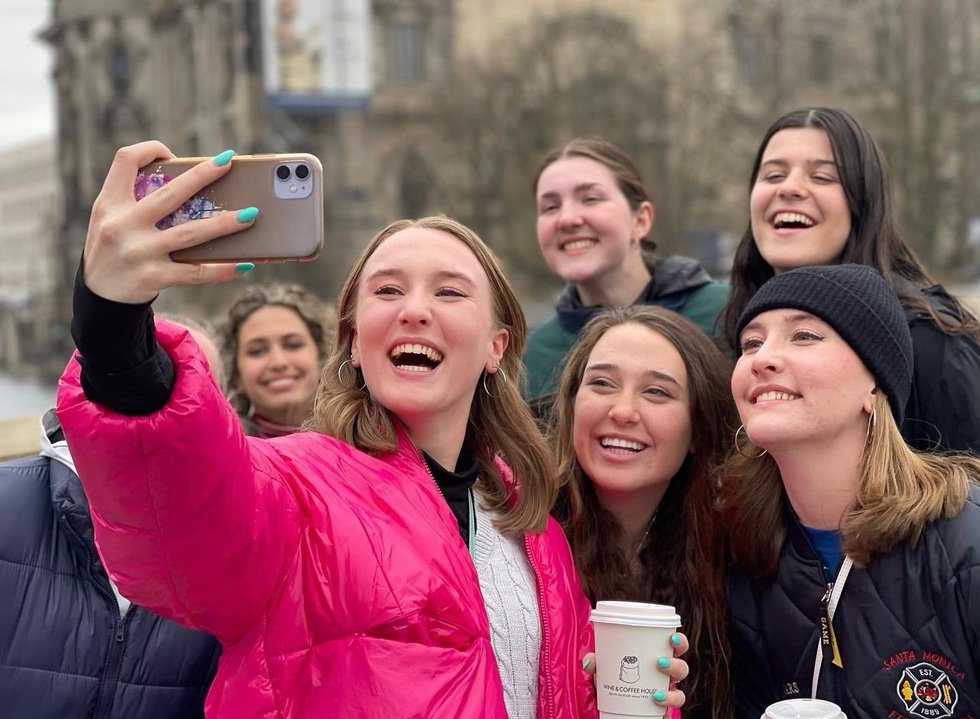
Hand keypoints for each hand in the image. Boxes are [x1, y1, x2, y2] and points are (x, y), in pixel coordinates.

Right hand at [83, 141, 256, 303]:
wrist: (98, 297)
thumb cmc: (114, 249)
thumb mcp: (110, 220)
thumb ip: (137, 201)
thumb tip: (192, 185)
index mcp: (110, 203)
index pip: (124, 160)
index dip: (149, 149)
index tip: (171, 152)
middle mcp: (122, 225)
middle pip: (170, 194)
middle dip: (202, 175)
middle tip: (228, 161)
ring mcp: (139, 253)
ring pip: (190, 233)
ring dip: (224, 223)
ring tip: (251, 214)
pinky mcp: (154, 278)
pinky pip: (196, 272)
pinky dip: (224, 269)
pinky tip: (245, 264)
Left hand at [581, 631, 689, 710]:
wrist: (612, 709)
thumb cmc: (613, 681)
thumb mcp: (603, 670)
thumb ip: (596, 663)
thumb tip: (590, 661)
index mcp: (656, 658)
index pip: (675, 647)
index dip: (680, 641)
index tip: (672, 638)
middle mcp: (665, 677)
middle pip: (682, 669)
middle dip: (676, 664)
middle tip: (659, 662)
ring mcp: (665, 696)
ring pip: (681, 694)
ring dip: (672, 693)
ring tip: (656, 692)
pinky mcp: (662, 713)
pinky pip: (670, 713)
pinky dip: (664, 709)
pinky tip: (654, 704)